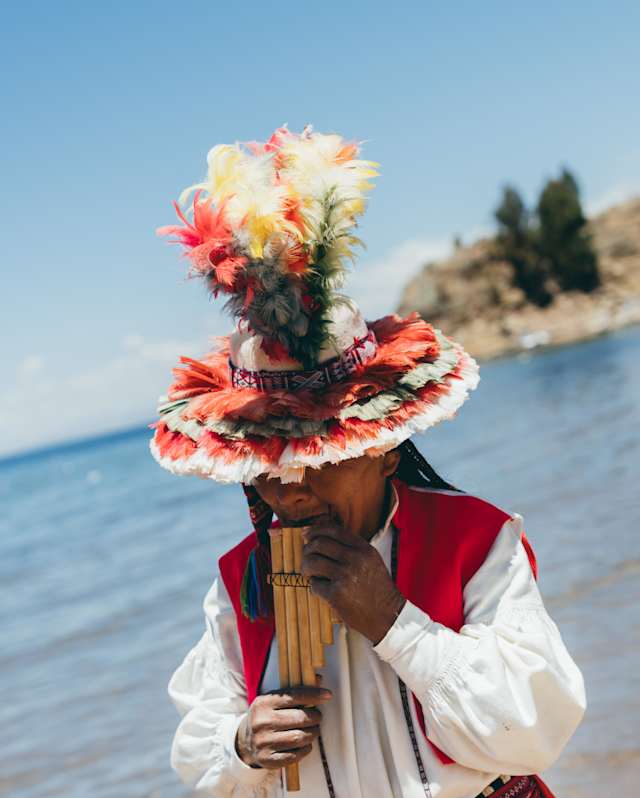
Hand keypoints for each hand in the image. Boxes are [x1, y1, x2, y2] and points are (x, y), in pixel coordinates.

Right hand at [235, 686, 331, 768]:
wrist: (245, 740)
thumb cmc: (265, 716)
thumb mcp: (274, 700)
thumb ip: (295, 690)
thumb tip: (319, 679)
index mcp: (263, 703)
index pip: (294, 696)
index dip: (314, 695)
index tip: (327, 695)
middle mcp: (262, 722)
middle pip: (300, 718)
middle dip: (315, 717)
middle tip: (317, 716)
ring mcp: (264, 742)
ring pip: (300, 737)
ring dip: (313, 733)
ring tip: (313, 730)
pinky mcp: (268, 759)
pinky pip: (295, 755)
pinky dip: (305, 749)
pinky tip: (305, 743)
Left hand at [301, 519, 405, 643]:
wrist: (388, 616)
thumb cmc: (376, 588)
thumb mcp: (371, 560)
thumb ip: (351, 547)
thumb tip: (319, 536)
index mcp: (364, 549)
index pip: (334, 530)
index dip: (316, 530)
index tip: (305, 533)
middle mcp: (354, 559)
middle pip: (319, 544)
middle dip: (307, 550)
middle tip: (306, 557)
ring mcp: (345, 576)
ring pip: (312, 562)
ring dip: (306, 567)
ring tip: (309, 573)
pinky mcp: (336, 594)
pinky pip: (314, 585)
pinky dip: (314, 587)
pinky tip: (321, 590)